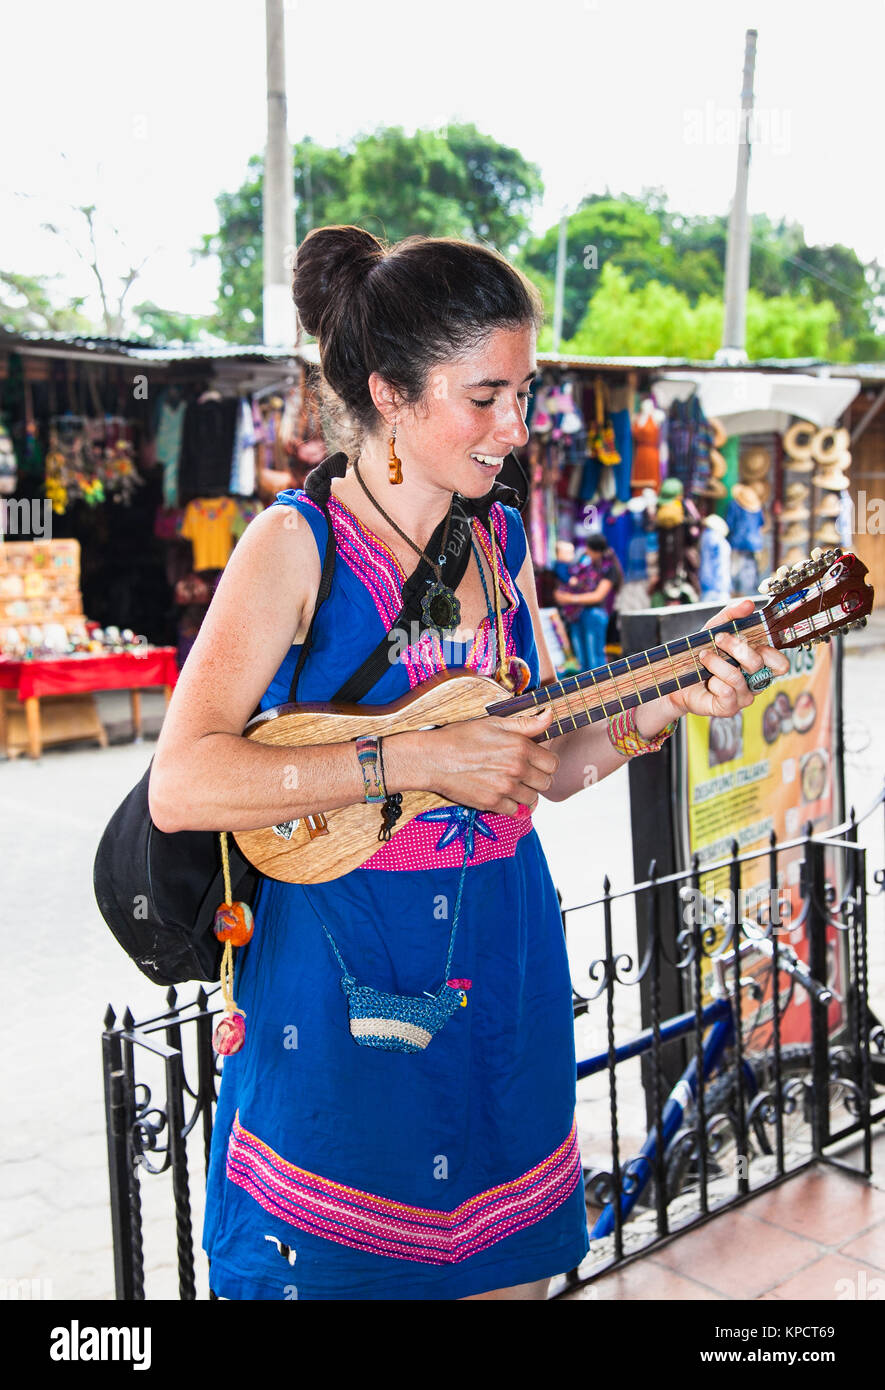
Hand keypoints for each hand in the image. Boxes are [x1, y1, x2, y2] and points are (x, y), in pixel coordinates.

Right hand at [416, 706, 559, 815]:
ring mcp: (504, 788)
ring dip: (526, 793)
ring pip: (532, 800)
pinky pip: (515, 812)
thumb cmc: (461, 737)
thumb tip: (551, 714)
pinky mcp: (492, 804)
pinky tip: (503, 796)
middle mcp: (516, 769)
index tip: (536, 762)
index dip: (546, 762)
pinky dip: (512, 806)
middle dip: (538, 779)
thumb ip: (526, 723)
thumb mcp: (494, 723)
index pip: (553, 763)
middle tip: (524, 774)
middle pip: (546, 783)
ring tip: (512, 785)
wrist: (433, 758)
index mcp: (520, 747)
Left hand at [665, 597, 789, 719]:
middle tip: (718, 638)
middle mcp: (755, 682)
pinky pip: (726, 692)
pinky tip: (707, 680)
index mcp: (759, 665)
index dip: (768, 651)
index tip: (745, 636)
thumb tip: (748, 603)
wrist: (677, 679)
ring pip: (737, 677)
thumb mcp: (714, 629)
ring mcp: (743, 697)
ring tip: (703, 656)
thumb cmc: (702, 655)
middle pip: (758, 664)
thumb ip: (732, 616)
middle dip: (736, 647)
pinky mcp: (729, 708)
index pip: (781, 663)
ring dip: (716, 662)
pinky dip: (713, 681)